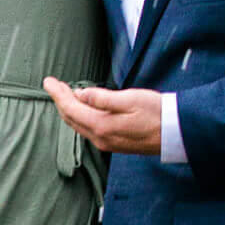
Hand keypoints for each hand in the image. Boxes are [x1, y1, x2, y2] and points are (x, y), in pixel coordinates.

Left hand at [43, 77, 166, 154]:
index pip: (70, 108)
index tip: (47, 81)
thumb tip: (80, 94)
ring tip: (65, 92)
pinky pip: (88, 129)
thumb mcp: (130, 99)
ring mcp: (106, 143)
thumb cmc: (156, 112)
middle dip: (60, 100)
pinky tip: (83, 106)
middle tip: (54, 84)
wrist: (176, 133)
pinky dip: (80, 116)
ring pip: (79, 125)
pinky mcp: (114, 143)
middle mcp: (100, 138)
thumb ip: (103, 98)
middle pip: (71, 118)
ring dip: (70, 108)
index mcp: (102, 126)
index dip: (57, 94)